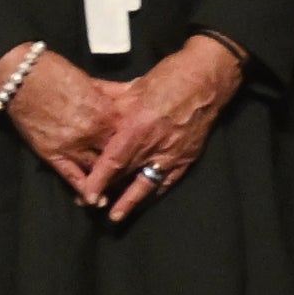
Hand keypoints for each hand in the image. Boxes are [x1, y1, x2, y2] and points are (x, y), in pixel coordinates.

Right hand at [1, 48, 130, 200]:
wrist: (23, 77)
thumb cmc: (57, 74)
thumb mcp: (92, 82)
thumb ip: (113, 93)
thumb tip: (135, 92)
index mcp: (105, 113)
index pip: (130, 137)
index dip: (138, 147)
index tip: (146, 153)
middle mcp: (92, 133)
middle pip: (117, 158)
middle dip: (127, 168)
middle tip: (136, 176)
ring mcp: (72, 146)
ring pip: (97, 171)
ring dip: (108, 182)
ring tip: (118, 192)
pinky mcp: (52, 154)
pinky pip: (72, 177)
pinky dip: (84, 190)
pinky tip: (94, 200)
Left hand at [89, 38, 247, 223]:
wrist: (207, 79)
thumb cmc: (169, 77)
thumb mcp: (134, 87)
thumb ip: (110, 101)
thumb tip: (88, 102)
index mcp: (139, 126)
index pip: (114, 161)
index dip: (99, 180)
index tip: (87, 195)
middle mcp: (155, 145)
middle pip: (126, 175)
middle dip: (107, 191)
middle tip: (88, 203)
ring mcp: (173, 154)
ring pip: (147, 185)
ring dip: (130, 202)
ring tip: (115, 217)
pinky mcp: (187, 158)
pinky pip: (167, 181)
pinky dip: (154, 192)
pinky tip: (145, 200)